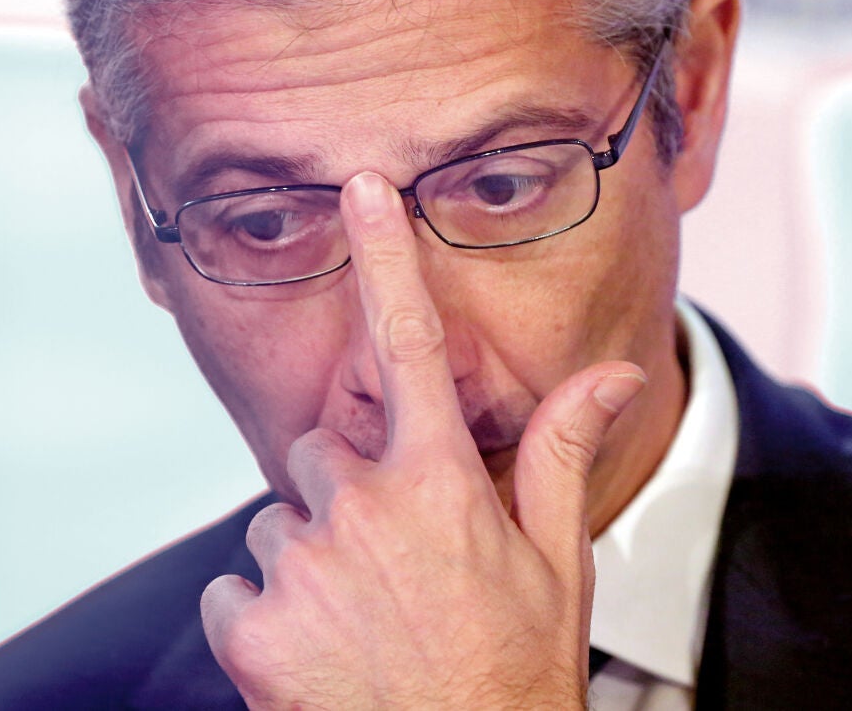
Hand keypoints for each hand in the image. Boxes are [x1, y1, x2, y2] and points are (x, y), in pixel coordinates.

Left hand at [201, 170, 646, 708]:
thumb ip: (562, 453)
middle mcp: (361, 510)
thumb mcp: (556, 564)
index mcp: (440, 483)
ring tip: (365, 619)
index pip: (410, 346)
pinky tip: (319, 652)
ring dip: (311, 557)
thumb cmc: (515, 673)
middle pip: (324, 449)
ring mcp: (299, 568)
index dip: (386, 258)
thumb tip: (614, 373)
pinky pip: (236, 588)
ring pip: (279, 522)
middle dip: (349, 487)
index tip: (361, 189)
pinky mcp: (249, 627)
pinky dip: (266, 614)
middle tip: (397, 559)